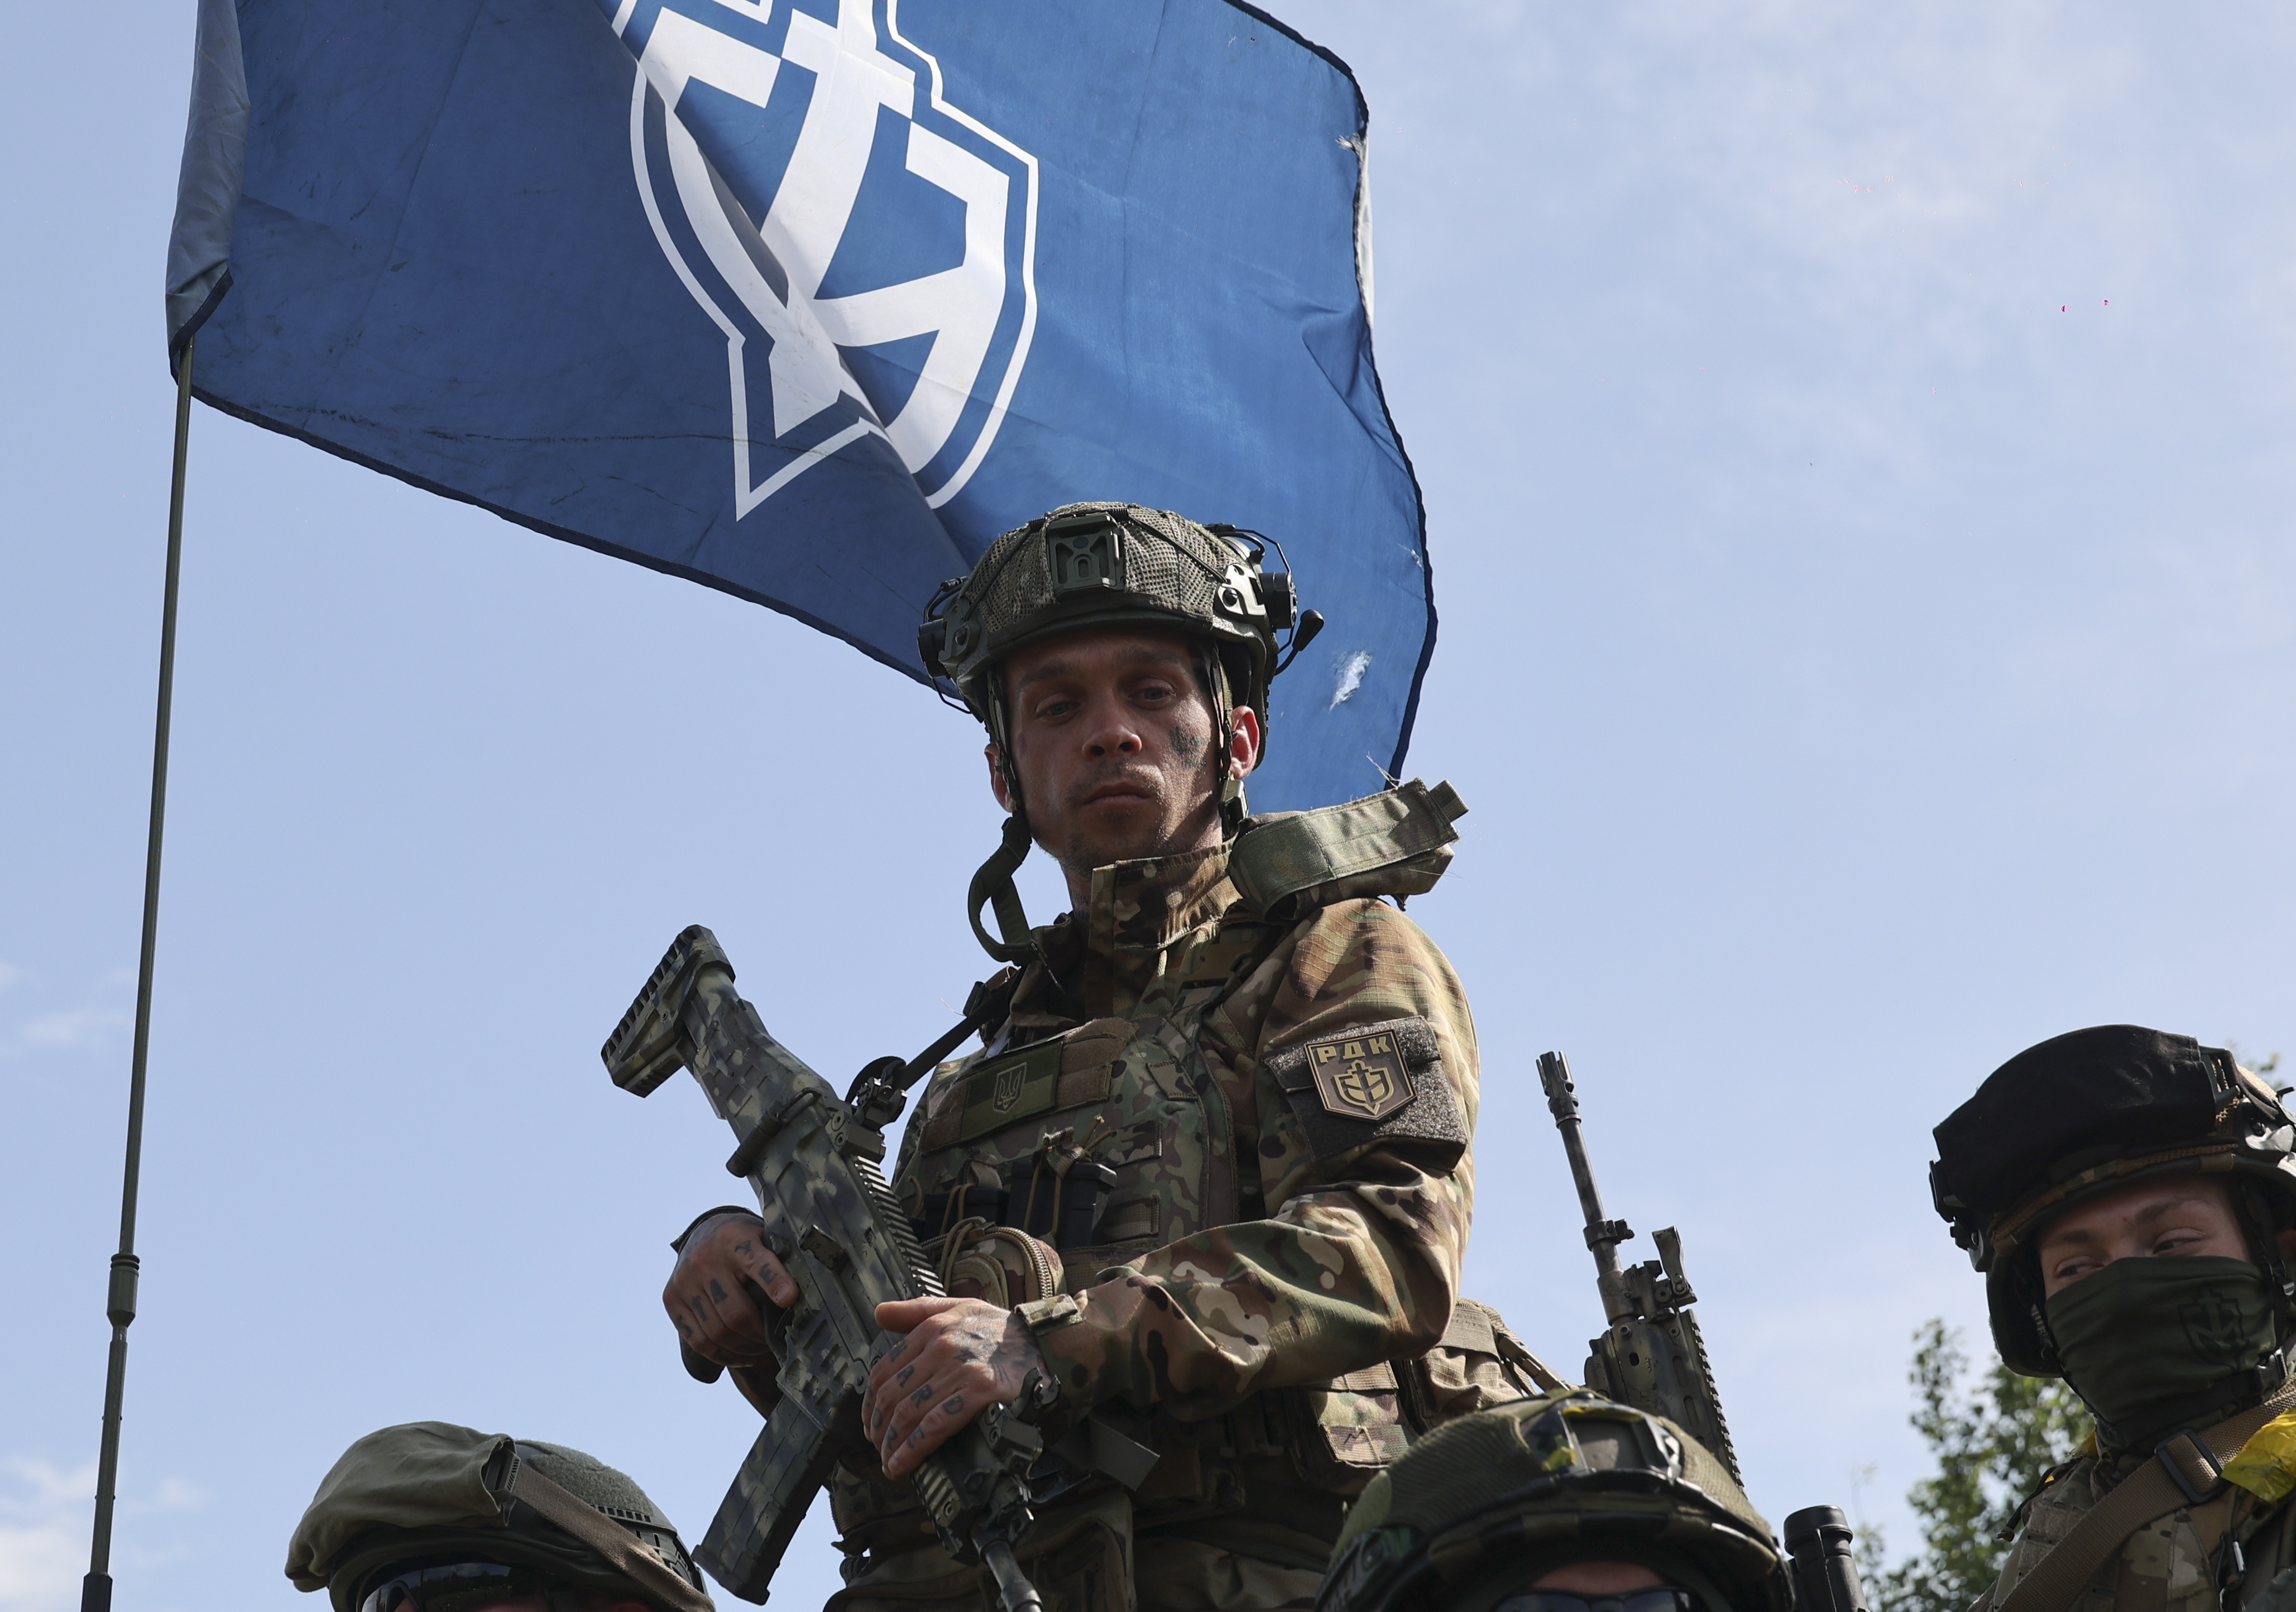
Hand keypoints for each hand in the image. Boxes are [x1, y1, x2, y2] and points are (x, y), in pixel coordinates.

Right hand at [663, 1211, 798, 1367]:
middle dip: (761, 1334)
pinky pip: (698, 1341)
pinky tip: (740, 1355)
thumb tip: (805, 1298)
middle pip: (736, 1312)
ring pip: (717, 1332)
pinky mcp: (671, 1299)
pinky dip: (723, 1355)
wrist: (705, 1232)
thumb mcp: (764, 1237)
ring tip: (760, 1351)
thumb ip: (780, 1261)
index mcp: (735, 1239)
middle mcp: (704, 1259)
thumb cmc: (746, 1241)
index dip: (774, 1282)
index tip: (791, 1299)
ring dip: (744, 1349)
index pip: (756, 1262)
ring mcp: (684, 1280)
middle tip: (776, 1342)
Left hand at [864, 1298, 1044, 1479]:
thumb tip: (879, 1313)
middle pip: (891, 1395)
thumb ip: (916, 1310)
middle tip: (878, 1447)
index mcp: (932, 1328)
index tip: (870, 1422)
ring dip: (891, 1444)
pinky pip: (935, 1425)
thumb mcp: (958, 1306)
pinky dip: (913, 1449)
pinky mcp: (978, 1393)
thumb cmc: (1001, 1329)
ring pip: (908, 1413)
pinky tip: (904, 1464)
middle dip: (878, 1428)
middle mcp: (940, 1348)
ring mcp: (958, 1371)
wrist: (1044, 1342)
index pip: (884, 1370)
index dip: (870, 1402)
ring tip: (889, 1462)